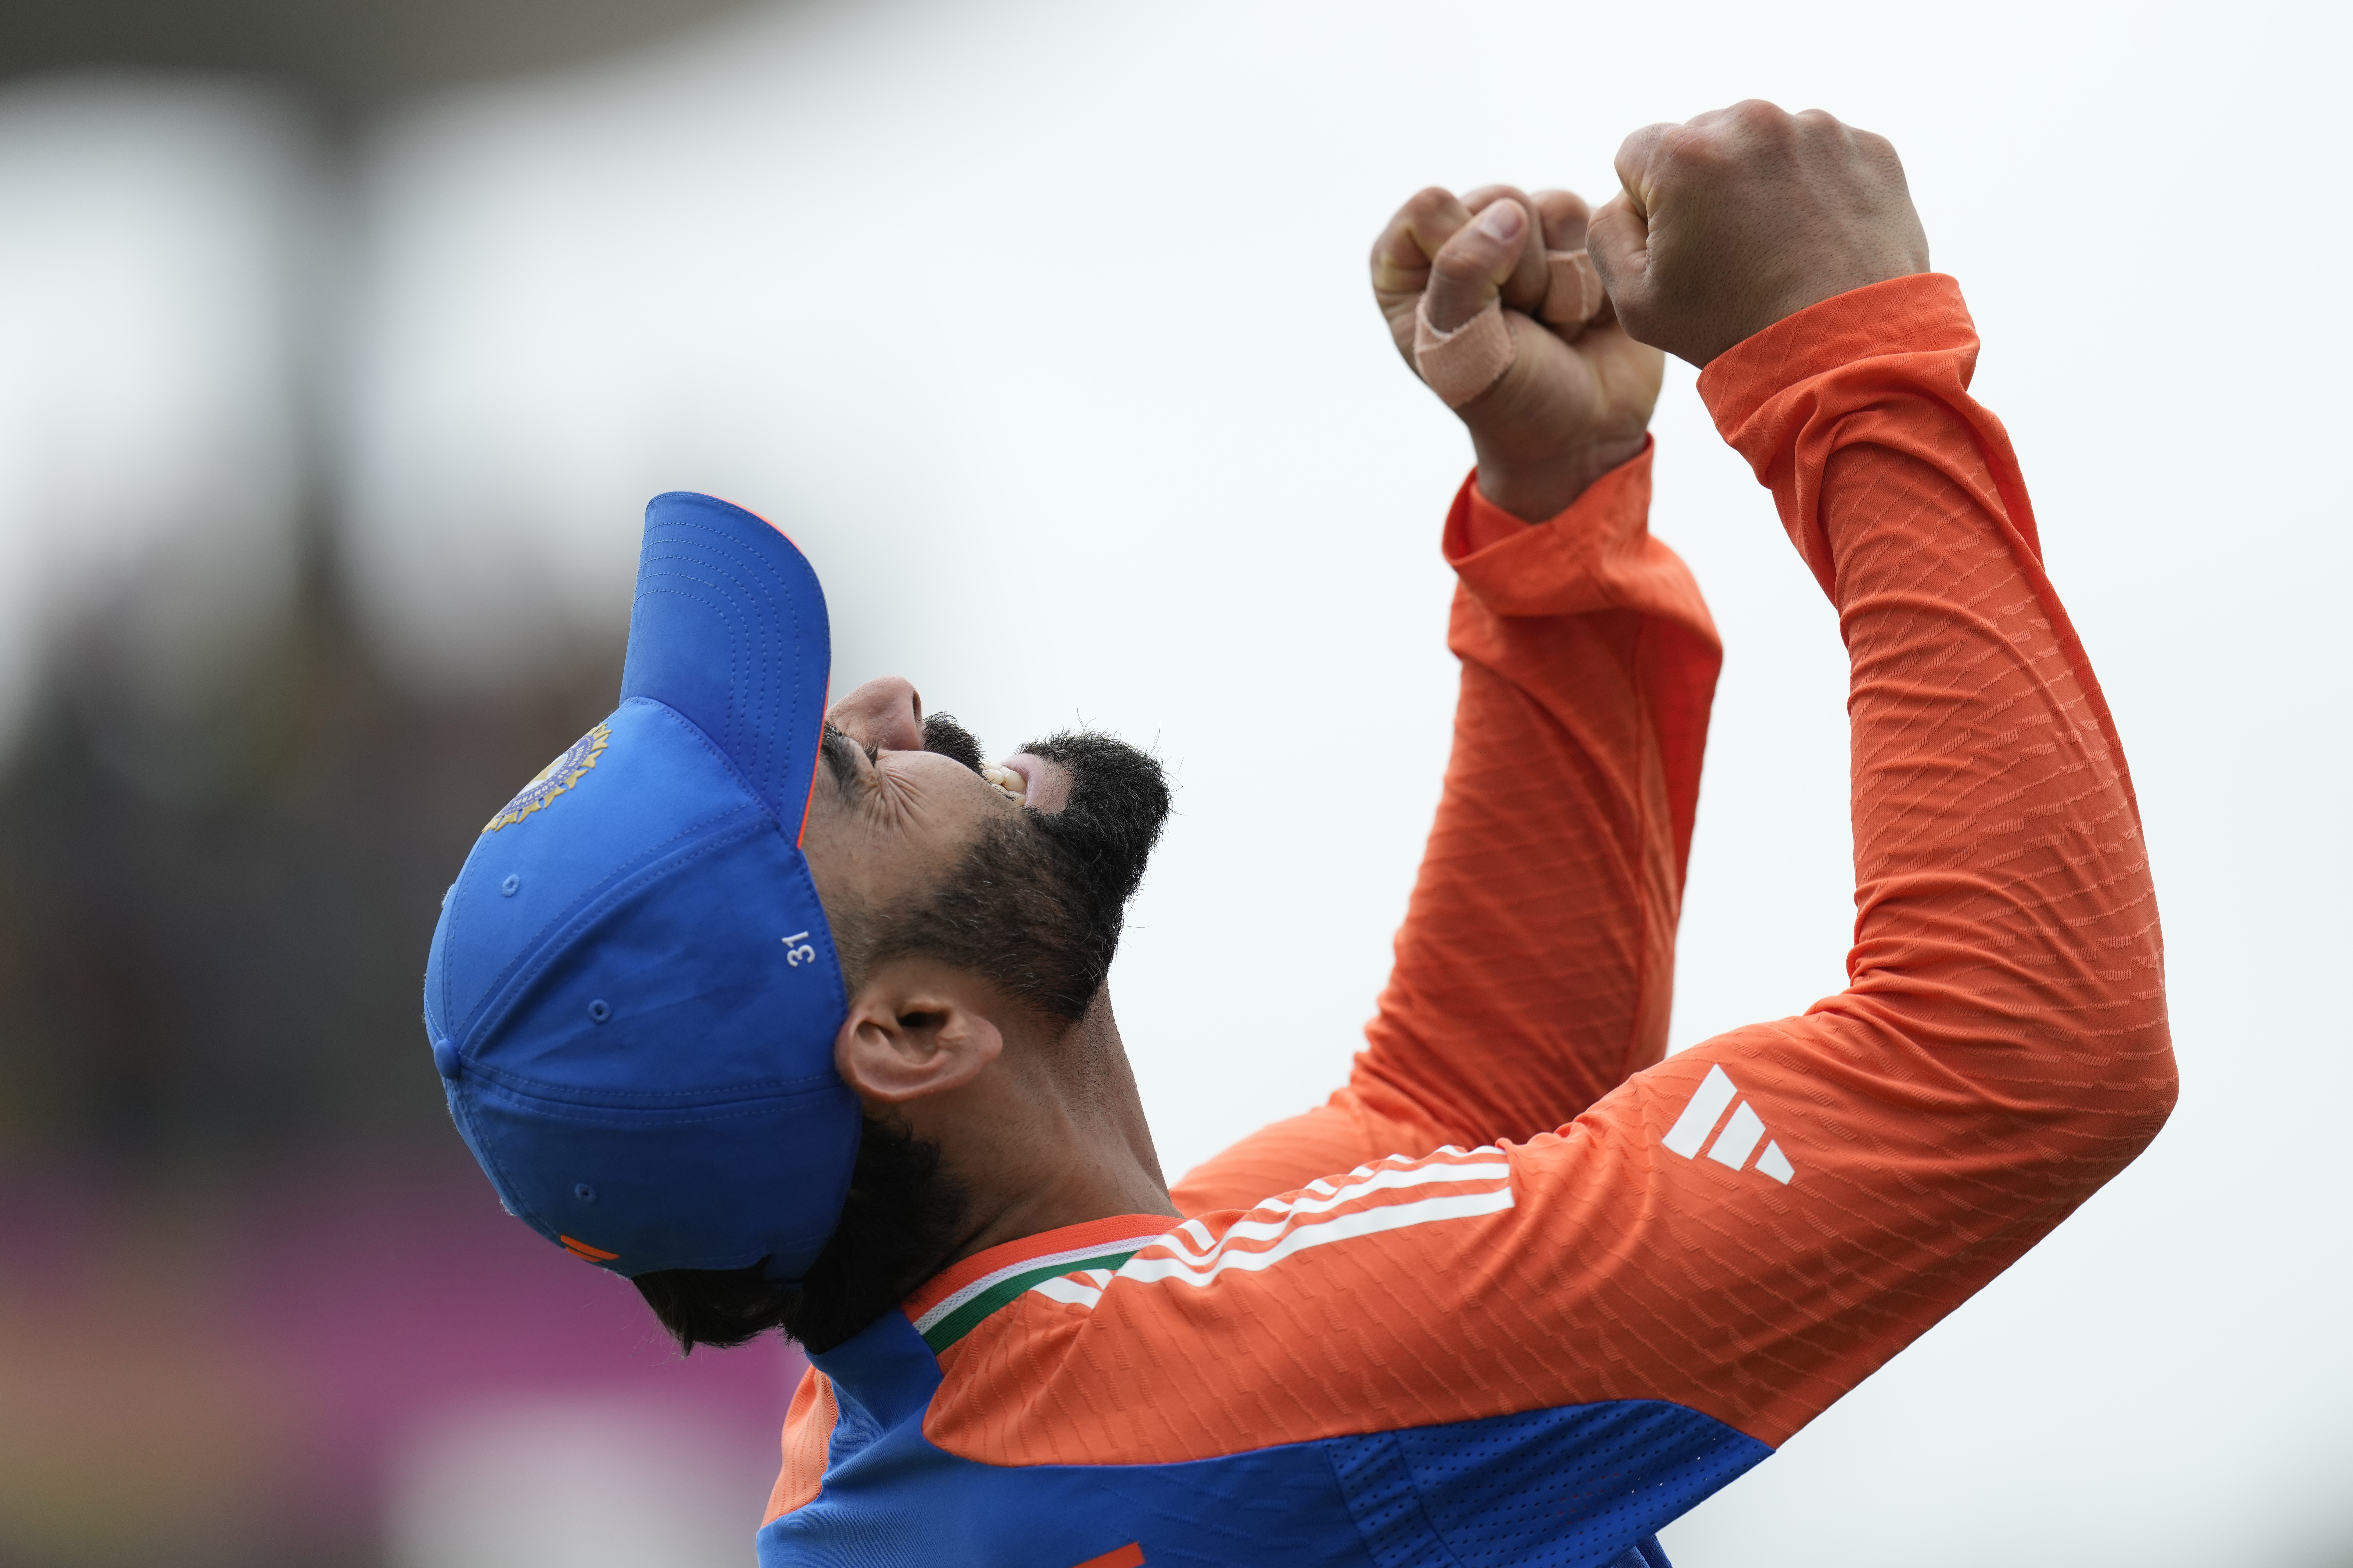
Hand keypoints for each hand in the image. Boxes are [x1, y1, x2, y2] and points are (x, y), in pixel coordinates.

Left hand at [1373, 186, 1663, 520]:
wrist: (1581, 432)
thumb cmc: (1508, 397)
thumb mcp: (1464, 347)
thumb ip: (1462, 273)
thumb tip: (1507, 213)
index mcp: (1410, 263)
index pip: (1431, 207)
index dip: (1464, 256)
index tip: (1480, 313)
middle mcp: (1464, 237)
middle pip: (1501, 201)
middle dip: (1523, 276)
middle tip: (1523, 328)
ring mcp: (1525, 235)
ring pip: (1556, 208)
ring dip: (1562, 283)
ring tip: (1554, 325)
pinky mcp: (1579, 239)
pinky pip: (1599, 224)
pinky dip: (1594, 281)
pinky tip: (1583, 316)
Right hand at [1588, 101, 1931, 366]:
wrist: (1846, 352)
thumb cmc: (1732, 330)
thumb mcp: (1634, 301)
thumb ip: (1605, 232)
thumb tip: (1625, 198)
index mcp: (1684, 153)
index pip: (1636, 153)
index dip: (1649, 205)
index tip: (1682, 246)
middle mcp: (1751, 122)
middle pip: (1705, 140)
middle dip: (1708, 186)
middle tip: (1733, 253)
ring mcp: (1818, 131)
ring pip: (1765, 146)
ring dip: (1762, 184)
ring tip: (1781, 248)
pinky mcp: (1871, 147)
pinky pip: (1823, 157)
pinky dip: (1817, 189)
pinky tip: (1820, 240)